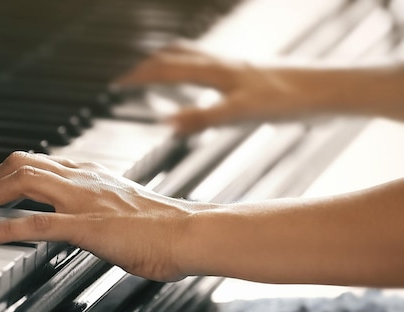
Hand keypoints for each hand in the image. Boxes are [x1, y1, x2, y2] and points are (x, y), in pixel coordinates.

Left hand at [0, 151, 212, 281]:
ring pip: (22, 182)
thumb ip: (97, 203)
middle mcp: (82, 179)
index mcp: (90, 174)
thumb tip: (80, 216)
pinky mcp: (86, 225)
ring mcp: (82, 199)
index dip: (3, 173)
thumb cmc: (163, 226)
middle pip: (20, 164)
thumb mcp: (122, 205)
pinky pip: (35, 223)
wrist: (188, 233)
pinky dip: (3, 228)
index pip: (36, 162)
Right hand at [115, 45, 314, 134]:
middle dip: (148, 67)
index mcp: (215, 71)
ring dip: (169, 65)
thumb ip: (202, 117)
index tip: (116, 84)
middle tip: (130, 80)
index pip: (166, 69)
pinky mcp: (246, 74)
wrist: (326, 89)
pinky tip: (200, 86)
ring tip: (156, 76)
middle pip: (174, 57)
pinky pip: (208, 67)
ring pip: (192, 58)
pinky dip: (192, 72)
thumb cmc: (288, 100)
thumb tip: (164, 123)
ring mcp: (233, 67)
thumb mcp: (239, 113)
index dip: (139, 76)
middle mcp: (221, 64)